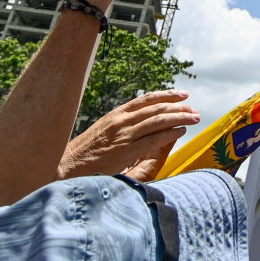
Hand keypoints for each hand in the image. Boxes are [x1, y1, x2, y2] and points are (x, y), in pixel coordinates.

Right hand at [57, 89, 198, 179]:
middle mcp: (121, 121)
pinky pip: (153, 139)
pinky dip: (169, 133)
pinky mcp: (125, 152)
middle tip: (193, 108)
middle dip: (178, 107)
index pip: (146, 99)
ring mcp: (124, 136)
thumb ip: (122, 123)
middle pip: (156, 108)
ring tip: (194, 117)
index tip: (182, 95)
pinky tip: (181, 131)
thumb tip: (142, 118)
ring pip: (157, 121)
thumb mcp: (103, 129)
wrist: (66, 165)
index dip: (166, 95)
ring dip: (179, 117)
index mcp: (116, 114)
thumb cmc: (85, 150)